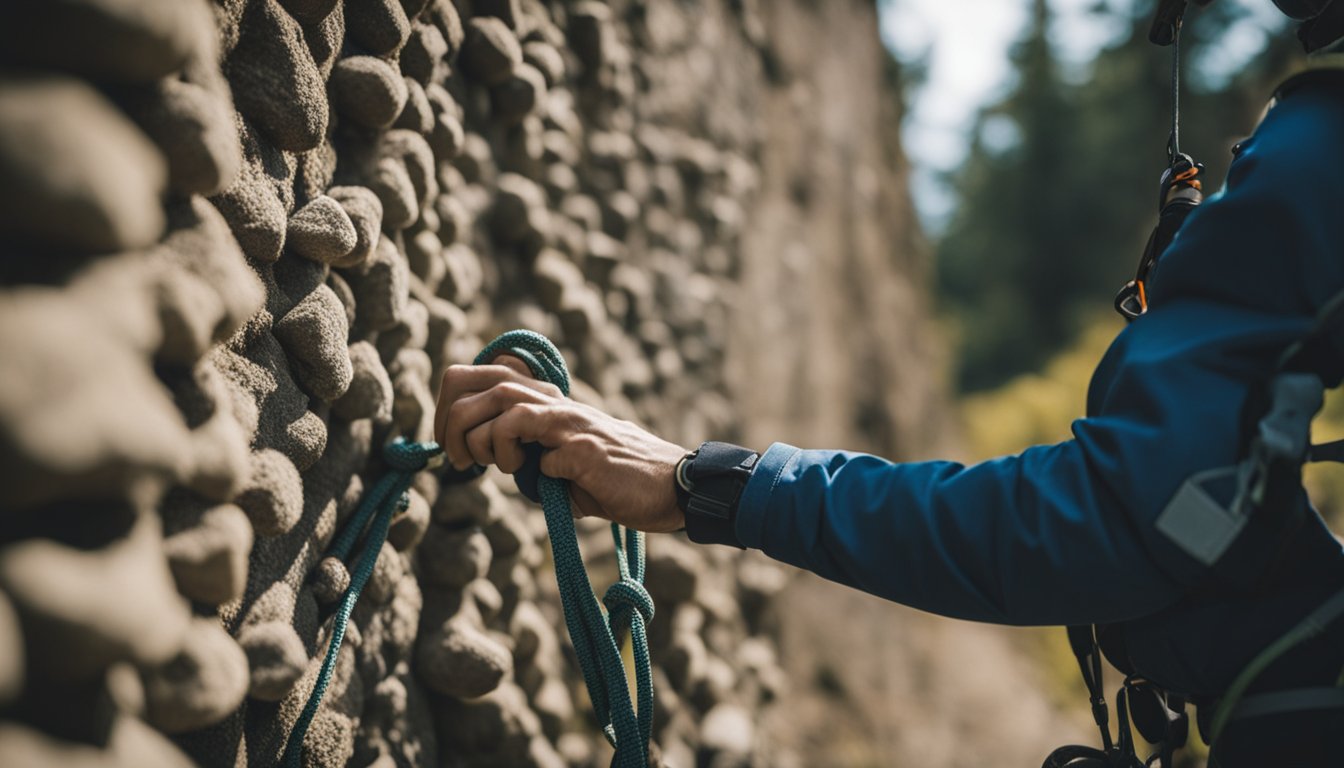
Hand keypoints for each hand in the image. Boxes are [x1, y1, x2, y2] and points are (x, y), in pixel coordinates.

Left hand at [434, 356, 688, 532]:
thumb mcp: (564, 460)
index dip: (456, 405)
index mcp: (550, 403)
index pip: (488, 377)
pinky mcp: (588, 451)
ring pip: (507, 406)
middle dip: (457, 422)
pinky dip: (536, 471)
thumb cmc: (616, 479)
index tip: (451, 443)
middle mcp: (559, 405)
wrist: (671, 488)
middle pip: (488, 385)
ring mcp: (574, 425)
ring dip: (489, 441)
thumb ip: (532, 454)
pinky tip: (556, 484)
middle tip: (459, 459)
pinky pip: (542, 456)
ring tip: (501, 467)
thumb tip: (496, 461)